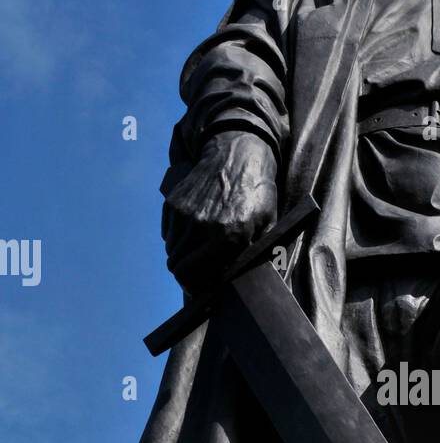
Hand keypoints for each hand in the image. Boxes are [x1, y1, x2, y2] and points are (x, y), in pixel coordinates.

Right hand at [162, 130, 278, 293]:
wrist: (238, 152)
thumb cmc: (257, 191)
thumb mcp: (268, 224)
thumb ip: (256, 255)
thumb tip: (250, 283)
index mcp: (229, 236)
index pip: (195, 277)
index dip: (197, 288)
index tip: (203, 289)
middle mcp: (202, 227)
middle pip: (178, 268)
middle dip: (188, 276)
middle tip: (200, 275)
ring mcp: (184, 214)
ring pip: (172, 253)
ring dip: (183, 258)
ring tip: (200, 251)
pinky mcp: (173, 204)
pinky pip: (168, 235)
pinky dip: (177, 240)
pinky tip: (195, 232)